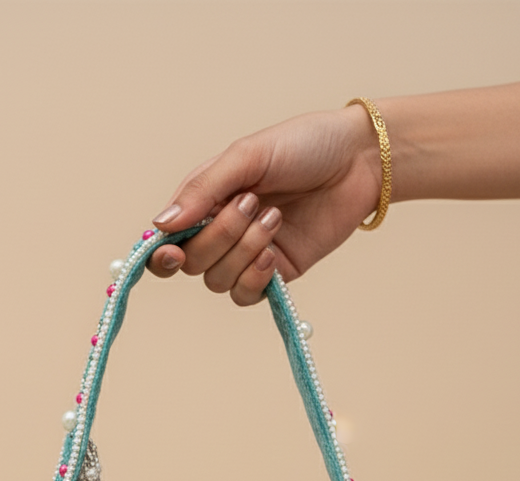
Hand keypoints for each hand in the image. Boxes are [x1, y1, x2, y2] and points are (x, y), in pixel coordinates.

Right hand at [146, 107, 382, 304]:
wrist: (358, 160)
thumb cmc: (303, 146)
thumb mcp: (247, 156)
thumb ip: (203, 189)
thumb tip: (161, 224)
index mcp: (206, 199)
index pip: (167, 239)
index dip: (161, 253)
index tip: (171, 251)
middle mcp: (221, 230)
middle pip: (192, 263)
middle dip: (219, 237)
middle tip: (252, 202)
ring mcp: (247, 254)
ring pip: (218, 281)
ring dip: (244, 251)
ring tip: (274, 216)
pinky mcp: (276, 274)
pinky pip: (246, 295)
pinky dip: (254, 278)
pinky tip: (273, 253)